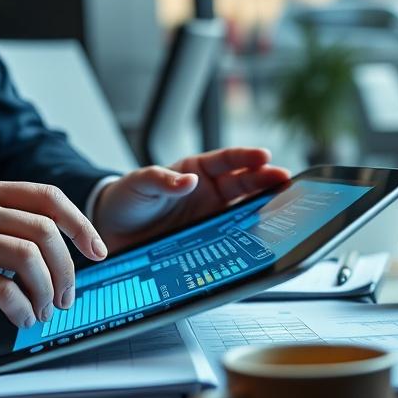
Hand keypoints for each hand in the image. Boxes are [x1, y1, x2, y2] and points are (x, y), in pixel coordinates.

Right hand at [0, 176, 107, 329]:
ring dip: (45, 292)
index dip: (80, 224)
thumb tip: (62, 252)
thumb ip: (8, 225)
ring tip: (42, 311)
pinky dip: (22, 308)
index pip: (48, 197)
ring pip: (29, 258)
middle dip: (66, 270)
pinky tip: (22, 318)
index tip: (97, 251)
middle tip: (65, 297)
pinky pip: (3, 289)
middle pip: (44, 231)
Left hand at [94, 147, 290, 251]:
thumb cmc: (127, 198)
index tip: (263, 157)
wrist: (113, 231)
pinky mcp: (208, 240)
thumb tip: (188, 180)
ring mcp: (211, 216)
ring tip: (283, 207)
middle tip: (283, 180)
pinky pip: (231, 238)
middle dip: (266, 180)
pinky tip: (260, 238)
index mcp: (195, 170)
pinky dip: (246, 237)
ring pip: (244, 210)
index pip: (228, 160)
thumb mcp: (139, 183)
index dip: (247, 158)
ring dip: (263, 208)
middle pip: (245, 184)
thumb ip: (162, 179)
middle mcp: (209, 192)